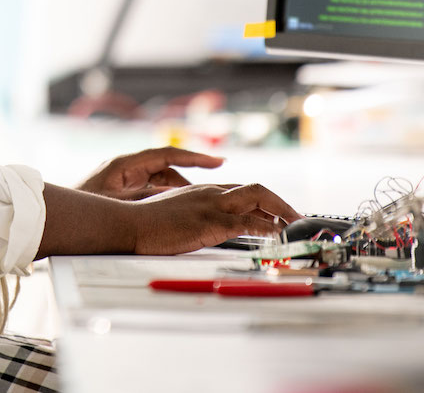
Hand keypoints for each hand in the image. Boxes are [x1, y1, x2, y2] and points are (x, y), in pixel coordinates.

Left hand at [77, 147, 224, 200]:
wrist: (55, 219)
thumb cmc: (81, 210)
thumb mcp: (118, 205)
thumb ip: (148, 199)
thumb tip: (178, 196)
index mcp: (124, 165)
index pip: (167, 155)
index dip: (195, 157)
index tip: (219, 161)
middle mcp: (125, 169)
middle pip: (166, 169)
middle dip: (189, 180)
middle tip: (211, 195)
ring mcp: (123, 181)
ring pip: (160, 182)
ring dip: (177, 192)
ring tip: (197, 206)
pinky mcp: (121, 193)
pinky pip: (150, 192)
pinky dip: (164, 199)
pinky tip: (174, 213)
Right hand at [125, 183, 303, 254]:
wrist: (128, 223)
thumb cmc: (143, 223)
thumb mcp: (170, 213)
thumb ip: (188, 215)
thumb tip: (195, 227)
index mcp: (201, 190)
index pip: (240, 191)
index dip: (262, 201)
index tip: (276, 213)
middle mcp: (210, 192)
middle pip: (255, 189)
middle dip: (279, 202)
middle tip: (294, 217)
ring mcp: (212, 205)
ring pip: (258, 197)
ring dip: (282, 211)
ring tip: (295, 224)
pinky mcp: (211, 222)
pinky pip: (249, 222)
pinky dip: (269, 227)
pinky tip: (279, 234)